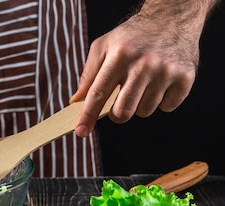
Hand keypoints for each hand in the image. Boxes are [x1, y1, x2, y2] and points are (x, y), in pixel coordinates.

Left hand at [71, 3, 208, 136]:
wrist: (172, 17)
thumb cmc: (132, 36)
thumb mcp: (103, 47)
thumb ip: (88, 75)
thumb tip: (76, 102)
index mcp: (119, 56)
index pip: (98, 93)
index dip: (88, 115)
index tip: (81, 131)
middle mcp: (143, 64)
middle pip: (123, 111)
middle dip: (116, 114)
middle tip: (118, 104)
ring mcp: (166, 71)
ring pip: (145, 111)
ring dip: (140, 104)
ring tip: (143, 84)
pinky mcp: (185, 77)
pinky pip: (167, 107)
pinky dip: (162, 101)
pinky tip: (160, 82)